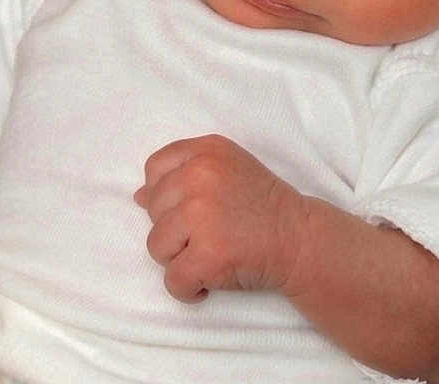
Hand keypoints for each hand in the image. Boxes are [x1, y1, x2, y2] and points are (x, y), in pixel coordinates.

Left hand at [134, 134, 307, 302]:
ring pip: (156, 246)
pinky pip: (173, 280)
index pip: (154, 169)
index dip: (163, 196)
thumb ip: (184, 175)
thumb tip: (138, 197)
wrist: (300, 238)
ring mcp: (202, 213)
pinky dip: (188, 289)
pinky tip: (209, 281)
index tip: (185, 210)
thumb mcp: (226, 171)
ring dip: (179, 259)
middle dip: (174, 230)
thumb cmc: (262, 205)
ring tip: (209, 255)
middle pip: (152, 210)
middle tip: (207, 235)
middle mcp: (200, 175)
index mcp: (204, 151)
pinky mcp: (208, 253)